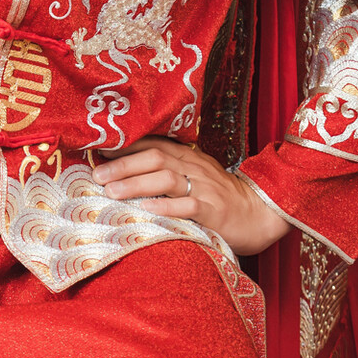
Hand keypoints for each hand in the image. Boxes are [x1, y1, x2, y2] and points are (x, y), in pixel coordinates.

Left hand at [90, 139, 290, 256]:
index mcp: (188, 157)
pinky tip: (148, 209)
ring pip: (167, 179)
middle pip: (155, 158)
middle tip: (97, 175)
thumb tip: (128, 172)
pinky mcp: (214, 211)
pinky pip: (189, 206)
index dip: (126, 146)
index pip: (153, 144)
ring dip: (137, 184)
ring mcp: (205, 188)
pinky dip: (167, 207)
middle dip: (123, 165)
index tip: (99, 151)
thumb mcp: (196, 176)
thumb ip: (169, 170)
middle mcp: (194, 168)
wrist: (259, 213)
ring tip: (112, 192)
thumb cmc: (220, 197)